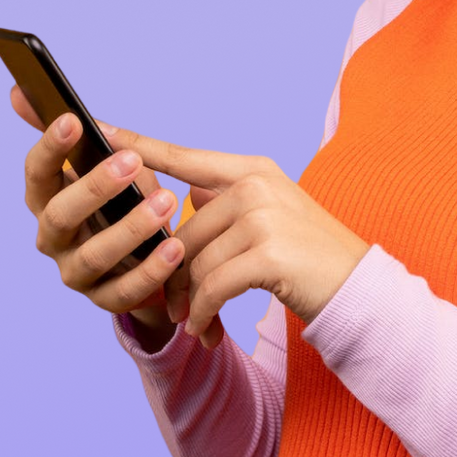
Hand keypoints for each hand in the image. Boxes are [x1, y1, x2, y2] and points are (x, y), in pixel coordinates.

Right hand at [14, 84, 205, 325]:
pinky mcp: (105, 300)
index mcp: (48, 200)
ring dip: (129, 228)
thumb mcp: (104, 164)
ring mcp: (76, 272)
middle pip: (60, 215)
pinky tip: (177, 247)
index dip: (50, 148)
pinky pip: (124, 290)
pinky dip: (151, 269)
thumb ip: (75, 135)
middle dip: (94, 187)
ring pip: (93, 256)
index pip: (37, 174)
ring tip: (167, 201)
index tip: (73, 119)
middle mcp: (54, 238)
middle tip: (131, 160)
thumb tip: (20, 90)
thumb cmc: (122, 199)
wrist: (144, 256)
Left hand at [112, 129, 371, 349]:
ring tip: (197, 323)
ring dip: (190, 302)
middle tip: (176, 310)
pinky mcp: (268, 254)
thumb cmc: (309, 256)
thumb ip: (227, 200)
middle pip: (184, 232)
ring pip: (195, 263)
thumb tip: (187, 194)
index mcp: (252, 170)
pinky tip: (207, 330)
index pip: (183, 157)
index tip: (98, 127)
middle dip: (174, 277)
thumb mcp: (271, 215)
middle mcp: (257, 185)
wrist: (357, 288)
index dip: (138, 145)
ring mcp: (264, 217)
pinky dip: (204, 314)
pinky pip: (212, 288)